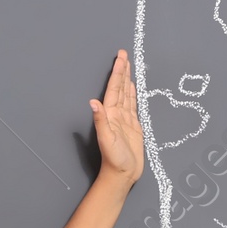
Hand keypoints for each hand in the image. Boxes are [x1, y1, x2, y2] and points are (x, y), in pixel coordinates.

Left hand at [89, 48, 144, 187]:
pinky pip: (133, 106)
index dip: (117, 73)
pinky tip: (133, 87)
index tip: (120, 58)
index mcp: (110, 115)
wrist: (122, 174)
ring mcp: (125, 120)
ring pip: (126, 94)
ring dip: (127, 80)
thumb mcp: (106, 139)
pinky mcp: (133, 126)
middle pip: (120, 88)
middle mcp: (116, 114)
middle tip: (123, 53)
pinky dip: (133, 95)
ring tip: (128, 65)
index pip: (114, 89)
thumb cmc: (114, 159)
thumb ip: (101, 120)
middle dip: (122, 70)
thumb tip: (93, 102)